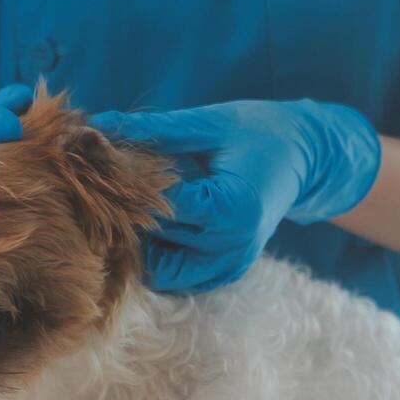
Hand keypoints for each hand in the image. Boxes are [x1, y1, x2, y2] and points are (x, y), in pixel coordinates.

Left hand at [91, 99, 380, 291]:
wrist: (304, 158)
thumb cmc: (258, 131)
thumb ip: (153, 130)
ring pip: (162, 269)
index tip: (95, 162)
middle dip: (127, 214)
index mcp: (233, 207)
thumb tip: (96, 124)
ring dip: (143, 241)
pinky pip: (178, 274)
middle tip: (103, 185)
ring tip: (131, 205)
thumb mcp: (208, 124)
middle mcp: (234, 245)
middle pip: (158, 241)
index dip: (124, 185)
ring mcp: (232, 264)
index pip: (161, 206)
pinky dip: (161, 252)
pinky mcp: (227, 271)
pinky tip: (155, 221)